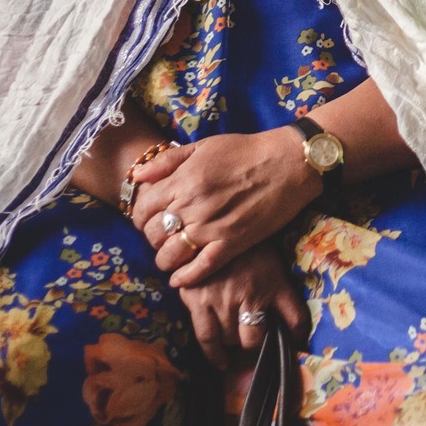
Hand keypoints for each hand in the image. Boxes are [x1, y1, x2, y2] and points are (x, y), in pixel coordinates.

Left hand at [129, 130, 320, 286]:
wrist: (287, 163)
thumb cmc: (246, 150)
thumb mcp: (204, 146)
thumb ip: (168, 160)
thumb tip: (138, 176)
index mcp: (184, 180)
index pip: (143, 208)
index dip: (139, 216)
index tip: (147, 218)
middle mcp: (193, 206)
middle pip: (153, 233)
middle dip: (150, 237)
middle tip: (159, 236)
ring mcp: (212, 227)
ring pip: (171, 254)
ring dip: (164, 259)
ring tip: (168, 257)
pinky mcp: (233, 244)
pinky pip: (201, 268)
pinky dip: (186, 278)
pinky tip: (178, 280)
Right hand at [178, 239, 307, 371]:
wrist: (212, 221)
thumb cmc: (248, 244)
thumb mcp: (273, 261)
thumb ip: (283, 291)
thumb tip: (296, 324)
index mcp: (274, 283)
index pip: (295, 319)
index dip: (298, 337)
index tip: (297, 347)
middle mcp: (250, 296)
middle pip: (255, 339)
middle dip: (255, 345)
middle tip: (253, 345)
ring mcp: (222, 300)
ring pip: (231, 340)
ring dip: (234, 345)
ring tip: (235, 347)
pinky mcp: (197, 301)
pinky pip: (206, 337)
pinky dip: (214, 354)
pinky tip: (220, 361)